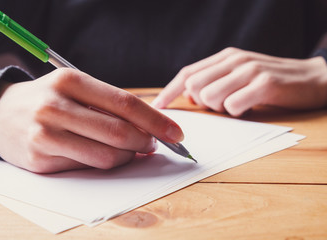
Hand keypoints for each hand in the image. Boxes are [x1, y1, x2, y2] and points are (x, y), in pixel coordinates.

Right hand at [0, 68, 183, 172]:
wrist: (3, 114)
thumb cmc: (50, 100)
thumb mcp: (76, 89)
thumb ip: (110, 107)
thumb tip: (149, 129)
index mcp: (70, 81)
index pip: (125, 102)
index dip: (155, 120)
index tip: (175, 133)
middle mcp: (56, 106)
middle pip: (118, 131)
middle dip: (145, 142)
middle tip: (152, 145)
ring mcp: (45, 134)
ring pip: (106, 156)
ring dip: (126, 157)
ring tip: (128, 150)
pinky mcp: (40, 159)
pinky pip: (86, 168)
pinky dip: (103, 164)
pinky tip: (101, 155)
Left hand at [152, 47, 326, 115]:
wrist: (311, 78)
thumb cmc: (269, 81)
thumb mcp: (238, 75)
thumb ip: (214, 81)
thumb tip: (188, 94)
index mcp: (224, 57)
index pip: (188, 73)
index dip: (169, 90)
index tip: (157, 106)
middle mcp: (234, 60)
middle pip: (194, 86)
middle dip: (200, 103)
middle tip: (219, 106)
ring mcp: (249, 70)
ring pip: (210, 97)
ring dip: (219, 108)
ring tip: (237, 104)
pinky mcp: (264, 84)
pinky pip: (234, 105)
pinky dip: (237, 112)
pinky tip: (249, 107)